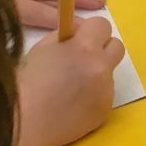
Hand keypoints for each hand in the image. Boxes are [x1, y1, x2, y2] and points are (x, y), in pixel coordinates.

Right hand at [5, 17, 123, 145]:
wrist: (27, 120)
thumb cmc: (29, 80)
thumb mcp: (43, 47)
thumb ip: (66, 36)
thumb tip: (79, 32)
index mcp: (85, 48)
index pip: (104, 25)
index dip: (92, 31)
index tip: (81, 38)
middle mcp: (102, 68)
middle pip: (117, 47)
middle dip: (103, 48)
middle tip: (84, 58)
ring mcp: (106, 91)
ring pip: (110, 74)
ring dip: (97, 74)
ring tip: (73, 86)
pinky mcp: (106, 111)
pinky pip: (105, 95)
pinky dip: (94, 95)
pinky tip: (74, 103)